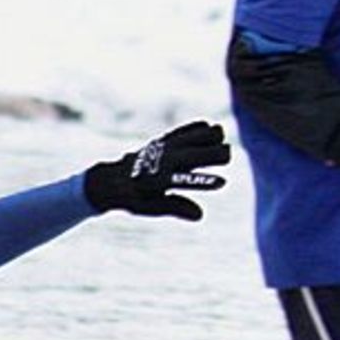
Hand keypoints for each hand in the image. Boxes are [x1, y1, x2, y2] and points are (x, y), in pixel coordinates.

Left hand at [84, 120, 229, 219]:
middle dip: (211, 154)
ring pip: (186, 139)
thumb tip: (199, 214)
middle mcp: (161, 161)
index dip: (204, 182)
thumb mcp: (151, 206)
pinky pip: (179, 133)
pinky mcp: (160, 142)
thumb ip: (175, 207)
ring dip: (204, 136)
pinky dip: (192, 129)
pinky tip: (205, 125)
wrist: (111, 180)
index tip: (222, 182)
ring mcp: (161, 149)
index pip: (186, 180)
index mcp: (160, 180)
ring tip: (220, 133)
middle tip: (228, 154)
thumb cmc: (133, 197)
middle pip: (192, 155)